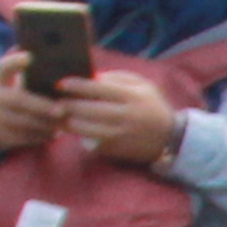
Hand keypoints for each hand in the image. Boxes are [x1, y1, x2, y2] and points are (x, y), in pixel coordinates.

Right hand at [0, 52, 65, 162]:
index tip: (29, 56)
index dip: (15, 61)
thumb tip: (40, 47)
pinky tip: (55, 133)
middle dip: (42, 106)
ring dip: (47, 124)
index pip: (4, 67)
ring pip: (25, 123)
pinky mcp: (1, 137)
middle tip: (62, 110)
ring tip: (64, 122)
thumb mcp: (1, 82)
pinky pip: (25, 138)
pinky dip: (42, 136)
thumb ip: (18, 70)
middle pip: (18, 100)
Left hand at [57, 72, 182, 168]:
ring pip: (87, 129)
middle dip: (68, 105)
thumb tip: (91, 77)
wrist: (171, 138)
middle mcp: (125, 116)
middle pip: (89, 110)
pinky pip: (92, 142)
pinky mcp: (116, 150)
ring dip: (69, 123)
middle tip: (55, 102)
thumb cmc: (153, 106)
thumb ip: (118, 78)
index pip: (99, 89)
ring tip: (60, 117)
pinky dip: (80, 136)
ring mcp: (120, 135)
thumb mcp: (142, 85)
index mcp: (131, 97)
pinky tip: (72, 129)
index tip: (61, 83)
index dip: (77, 86)